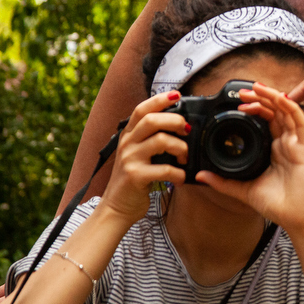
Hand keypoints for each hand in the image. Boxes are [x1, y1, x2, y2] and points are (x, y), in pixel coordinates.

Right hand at [100, 90, 189, 223]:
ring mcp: (129, 160)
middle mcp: (127, 144)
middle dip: (174, 121)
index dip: (159, 100)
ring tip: (185, 157)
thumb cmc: (134, 179)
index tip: (176, 95)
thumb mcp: (137, 154)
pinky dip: (178, 173)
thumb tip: (179, 125)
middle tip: (186, 130)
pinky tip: (181, 178)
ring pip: (160, 141)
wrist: (116, 208)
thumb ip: (151, 139)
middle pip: (151, 120)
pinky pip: (163, 169)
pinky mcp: (135, 177)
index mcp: (129, 136)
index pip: (141, 109)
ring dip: (180, 147)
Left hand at [197, 83, 303, 232]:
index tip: (238, 103)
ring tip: (258, 88)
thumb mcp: (243, 190)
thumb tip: (201, 175)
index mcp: (274, 149)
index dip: (254, 108)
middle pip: (275, 112)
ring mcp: (296, 143)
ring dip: (273, 97)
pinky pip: (299, 121)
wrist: (295, 219)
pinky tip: (279, 98)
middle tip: (244, 92)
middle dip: (261, 98)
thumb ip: (223, 181)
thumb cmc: (276, 205)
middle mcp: (286, 143)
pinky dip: (290, 107)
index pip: (266, 120)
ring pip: (286, 111)